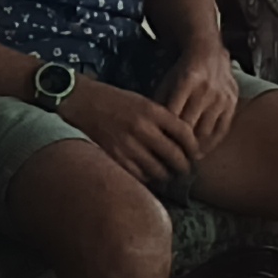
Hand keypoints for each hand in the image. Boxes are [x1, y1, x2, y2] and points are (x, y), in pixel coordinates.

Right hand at [64, 79, 201, 188]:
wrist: (83, 102)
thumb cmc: (115, 101)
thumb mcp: (143, 101)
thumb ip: (162, 119)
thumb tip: (183, 141)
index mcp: (152, 111)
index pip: (184, 133)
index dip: (193, 147)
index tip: (195, 153)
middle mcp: (142, 128)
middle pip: (174, 155)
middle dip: (184, 166)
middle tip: (186, 170)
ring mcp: (128, 145)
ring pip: (158, 170)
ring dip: (166, 175)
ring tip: (169, 175)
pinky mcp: (114, 157)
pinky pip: (139, 175)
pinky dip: (147, 177)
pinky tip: (149, 174)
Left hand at [163, 46, 239, 153]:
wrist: (209, 52)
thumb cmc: (182, 70)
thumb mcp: (167, 82)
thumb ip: (160, 104)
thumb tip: (152, 133)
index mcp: (186, 81)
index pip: (173, 117)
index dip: (165, 136)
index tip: (158, 150)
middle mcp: (206, 90)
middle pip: (189, 127)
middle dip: (178, 147)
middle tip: (169, 162)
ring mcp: (221, 97)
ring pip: (206, 132)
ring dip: (194, 150)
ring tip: (184, 161)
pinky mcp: (232, 103)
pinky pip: (222, 130)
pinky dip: (211, 144)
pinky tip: (201, 152)